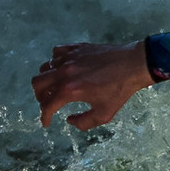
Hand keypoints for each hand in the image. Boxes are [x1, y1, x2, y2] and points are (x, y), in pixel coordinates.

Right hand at [32, 40, 153, 128]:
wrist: (133, 65)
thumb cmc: (120, 90)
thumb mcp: (104, 114)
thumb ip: (84, 122)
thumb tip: (69, 120)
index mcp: (69, 90)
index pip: (48, 105)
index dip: (45, 116)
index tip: (46, 122)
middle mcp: (64, 72)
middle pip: (37, 83)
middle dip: (39, 96)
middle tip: (46, 103)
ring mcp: (68, 58)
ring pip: (44, 68)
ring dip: (46, 79)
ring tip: (54, 87)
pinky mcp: (75, 48)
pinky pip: (56, 53)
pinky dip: (54, 62)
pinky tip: (62, 69)